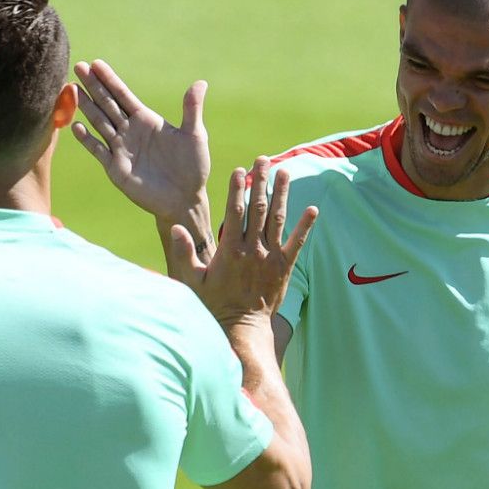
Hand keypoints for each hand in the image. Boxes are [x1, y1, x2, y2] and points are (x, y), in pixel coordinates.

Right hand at [71, 59, 210, 225]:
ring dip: (86, 107)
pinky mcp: (115, 168)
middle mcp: (130, 131)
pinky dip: (87, 139)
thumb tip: (200, 83)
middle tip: (78, 67)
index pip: (123, 95)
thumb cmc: (193, 168)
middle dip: (93, 86)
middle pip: (107, 104)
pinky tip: (75, 126)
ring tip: (71, 90)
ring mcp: (120, 149)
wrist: (184, 199)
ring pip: (99, 122)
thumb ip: (191, 109)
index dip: (109, 79)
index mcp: (147, 120)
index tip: (96, 63)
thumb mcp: (194, 135)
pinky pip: (98, 150)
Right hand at [168, 157, 315, 325]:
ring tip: (284, 172)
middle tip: (263, 160)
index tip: (240, 170)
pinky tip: (313, 208)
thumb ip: (184, 252)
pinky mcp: (285, 268)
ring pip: (278, 219)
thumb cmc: (214, 305)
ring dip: (282, 194)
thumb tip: (175, 227)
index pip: (235, 211)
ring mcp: (271, 257)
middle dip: (261, 182)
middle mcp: (253, 249)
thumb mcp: (193, 280)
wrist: (242, 328)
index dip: (238, 188)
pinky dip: (306, 225)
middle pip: (258, 208)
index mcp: (230, 250)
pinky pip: (298, 242)